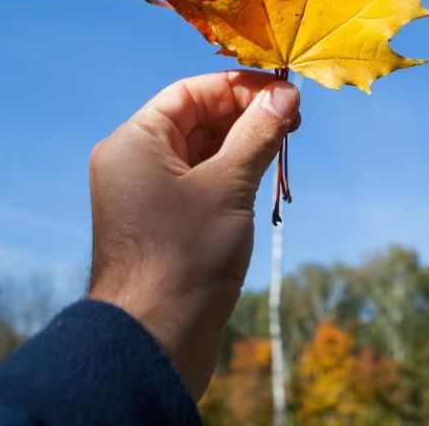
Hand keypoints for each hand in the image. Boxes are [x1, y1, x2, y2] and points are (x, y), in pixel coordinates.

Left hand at [86, 70, 299, 398]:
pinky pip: (199, 184)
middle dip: (245, 116)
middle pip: (195, 120)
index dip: (239, 88)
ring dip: (242, 146)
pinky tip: (262, 177)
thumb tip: (284, 94)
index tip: (284, 92)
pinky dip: (231, 176)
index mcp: (134, 143)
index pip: (190, 93)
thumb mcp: (228, 187)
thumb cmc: (184, 259)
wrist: (153, 340)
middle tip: (294, 120)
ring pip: (200, 153)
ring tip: (285, 146)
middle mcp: (134, 163)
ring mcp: (146, 196)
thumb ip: (256, 135)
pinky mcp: (163, 225)